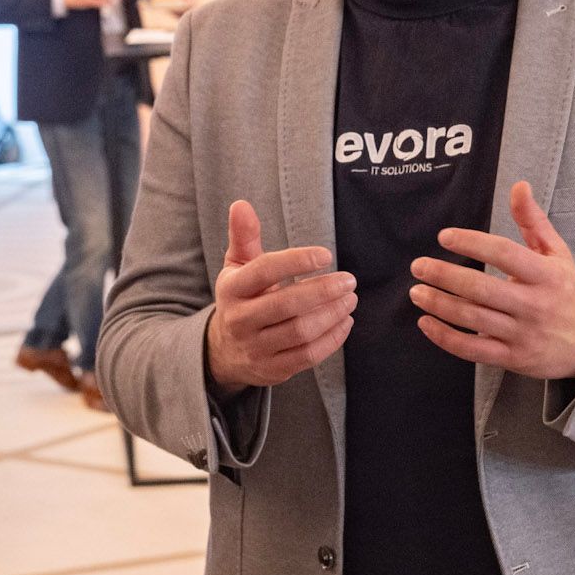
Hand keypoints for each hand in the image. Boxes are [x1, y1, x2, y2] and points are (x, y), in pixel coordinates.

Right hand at [205, 200, 356, 395]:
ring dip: (332, 314)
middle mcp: (240, 320)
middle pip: (286, 305)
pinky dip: (332, 339)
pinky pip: (308, 356)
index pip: (264, 272)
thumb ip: (243, 236)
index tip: (326, 255)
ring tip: (350, 298)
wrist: (224, 351)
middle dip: (323, 291)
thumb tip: (241, 204)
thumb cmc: (240, 297)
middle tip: (349, 280)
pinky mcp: (273, 370)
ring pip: (300, 332)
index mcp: (232, 289)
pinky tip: (345, 321)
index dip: (296, 261)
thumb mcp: (237, 266)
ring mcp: (256, 348)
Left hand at [410, 181, 574, 380]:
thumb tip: (518, 185)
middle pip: (482, 289)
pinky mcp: (513, 358)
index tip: (444, 236)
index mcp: (547, 275)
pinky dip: (445, 337)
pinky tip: (425, 322)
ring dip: (439, 304)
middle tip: (418, 266)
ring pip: (473, 319)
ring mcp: (523, 334)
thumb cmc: (565, 290)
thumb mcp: (556, 252)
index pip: (505, 254)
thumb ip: (533, 220)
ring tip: (416, 291)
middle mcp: (535, 305)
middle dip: (445, 276)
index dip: (472, 243)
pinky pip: (472, 349)